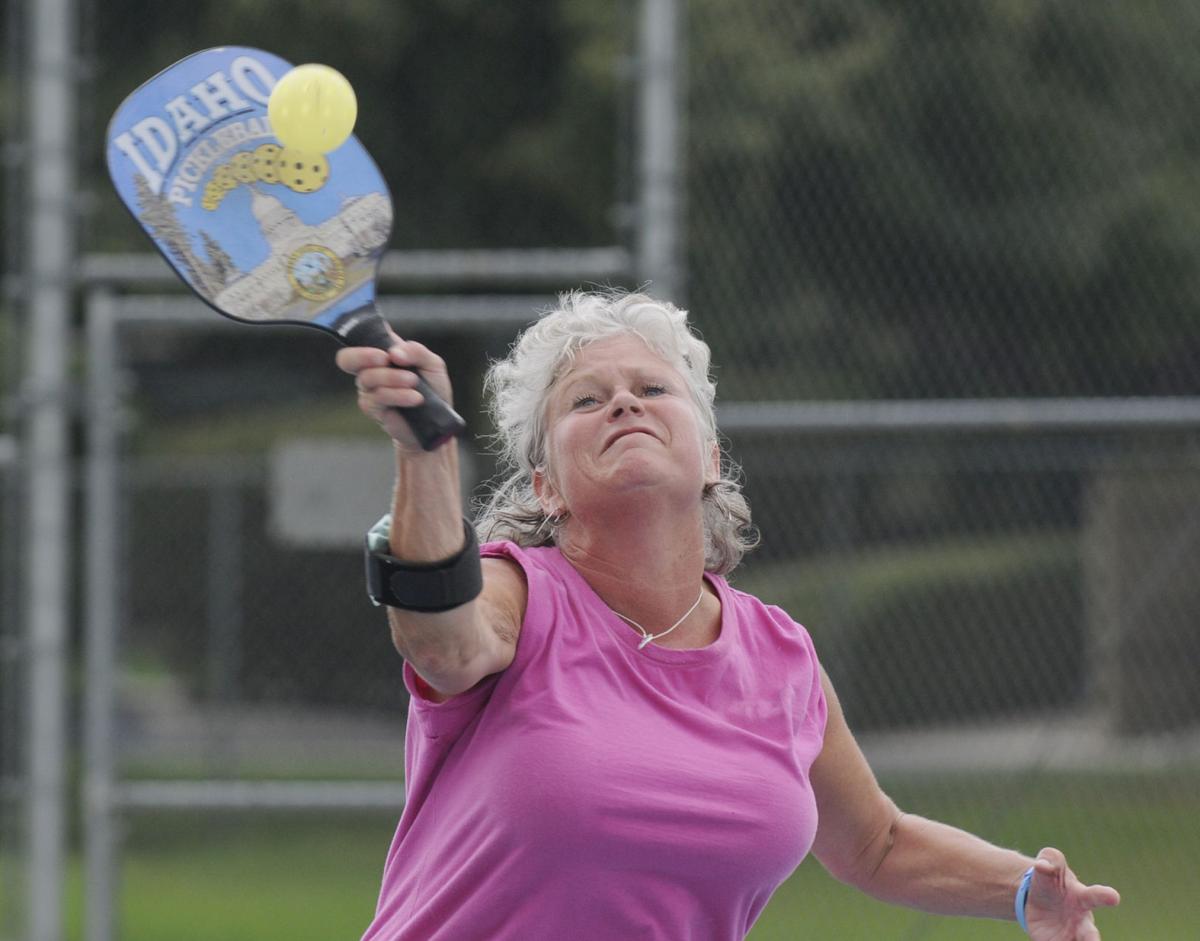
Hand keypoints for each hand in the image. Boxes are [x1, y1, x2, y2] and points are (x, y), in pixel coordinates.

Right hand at [335, 332, 454, 453]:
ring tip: (414, 382)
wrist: (437, 421)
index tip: (381, 339)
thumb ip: (416, 351)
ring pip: (368, 378)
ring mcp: (369, 389)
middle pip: (347, 358)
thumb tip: (394, 353)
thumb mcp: (432, 364)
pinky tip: (415, 398)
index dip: (360, 334)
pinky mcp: (372, 408)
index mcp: (383, 353)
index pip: (362, 338)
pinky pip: (378, 397)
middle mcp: (371, 369)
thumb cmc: (433, 389)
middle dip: (363, 355)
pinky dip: (398, 395)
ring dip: (392, 378)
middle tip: (386, 358)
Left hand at [1024, 848, 1119, 940]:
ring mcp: (1071, 935)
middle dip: (1092, 940)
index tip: (1114, 896)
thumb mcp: (1049, 864)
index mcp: (1082, 897)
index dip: (1105, 895)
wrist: (1034, 898)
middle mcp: (1081, 921)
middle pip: (1090, 934)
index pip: (1096, 896)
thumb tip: (1042, 865)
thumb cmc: (1050, 879)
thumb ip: (1050, 860)